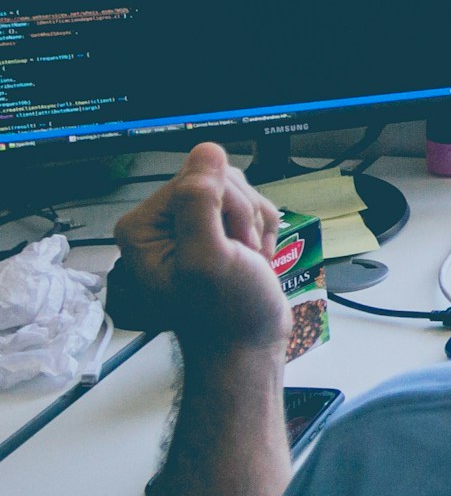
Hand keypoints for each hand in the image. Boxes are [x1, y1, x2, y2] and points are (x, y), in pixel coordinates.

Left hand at [109, 144, 288, 352]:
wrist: (248, 344)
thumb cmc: (227, 314)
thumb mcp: (210, 257)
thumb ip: (201, 202)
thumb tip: (207, 152)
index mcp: (143, 227)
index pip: (194, 180)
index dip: (225, 206)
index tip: (231, 245)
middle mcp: (161, 223)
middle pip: (216, 182)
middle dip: (243, 216)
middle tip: (241, 255)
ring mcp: (190, 227)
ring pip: (237, 191)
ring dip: (256, 224)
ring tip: (249, 258)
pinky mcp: (215, 231)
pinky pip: (248, 205)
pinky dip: (262, 230)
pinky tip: (256, 257)